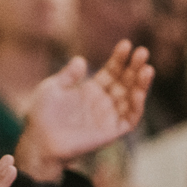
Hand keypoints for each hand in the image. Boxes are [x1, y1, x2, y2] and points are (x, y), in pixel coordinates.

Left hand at [14, 41, 152, 181]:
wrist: (39, 141)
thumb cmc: (42, 116)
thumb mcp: (51, 89)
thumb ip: (68, 75)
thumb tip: (80, 60)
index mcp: (90, 90)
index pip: (111, 71)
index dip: (119, 59)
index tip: (126, 44)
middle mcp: (103, 102)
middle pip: (125, 81)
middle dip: (134, 67)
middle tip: (142, 51)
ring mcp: (108, 116)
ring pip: (132, 98)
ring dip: (141, 84)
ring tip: (147, 68)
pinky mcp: (111, 132)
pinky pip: (130, 118)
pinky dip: (137, 105)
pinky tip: (139, 92)